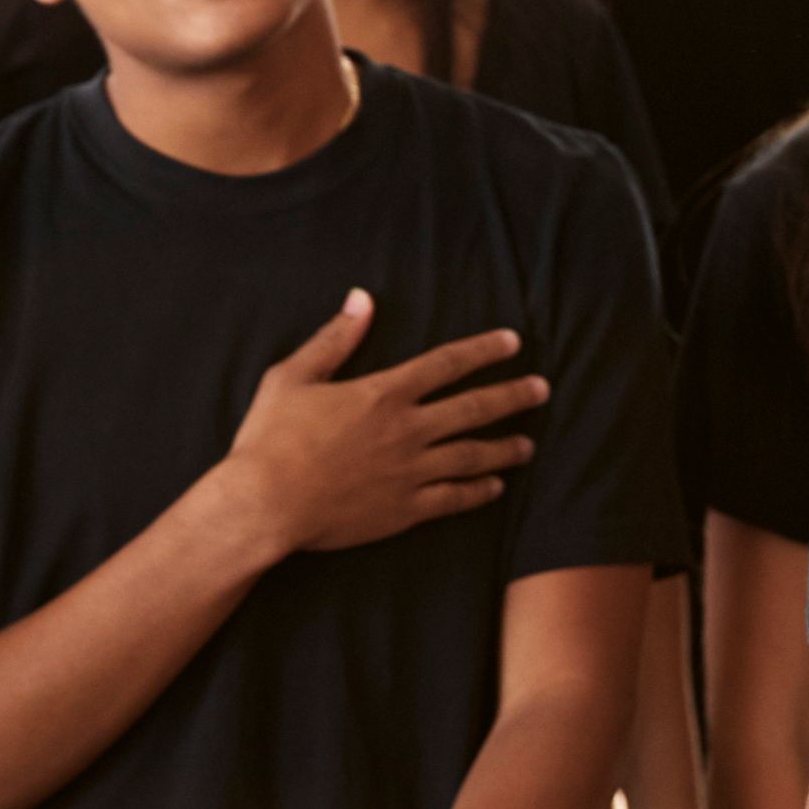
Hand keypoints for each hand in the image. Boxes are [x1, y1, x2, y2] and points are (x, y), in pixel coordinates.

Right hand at [215, 291, 550, 558]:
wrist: (266, 504)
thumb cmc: (271, 438)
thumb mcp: (293, 376)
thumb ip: (335, 338)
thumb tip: (361, 298)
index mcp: (383, 393)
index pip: (447, 364)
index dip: (484, 350)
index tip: (513, 343)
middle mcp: (407, 430)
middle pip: (474, 408)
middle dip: (513, 396)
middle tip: (543, 390)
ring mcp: (410, 472)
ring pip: (472, 456)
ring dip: (505, 448)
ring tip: (529, 444)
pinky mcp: (404, 510)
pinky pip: (454, 499)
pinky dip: (479, 491)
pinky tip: (495, 487)